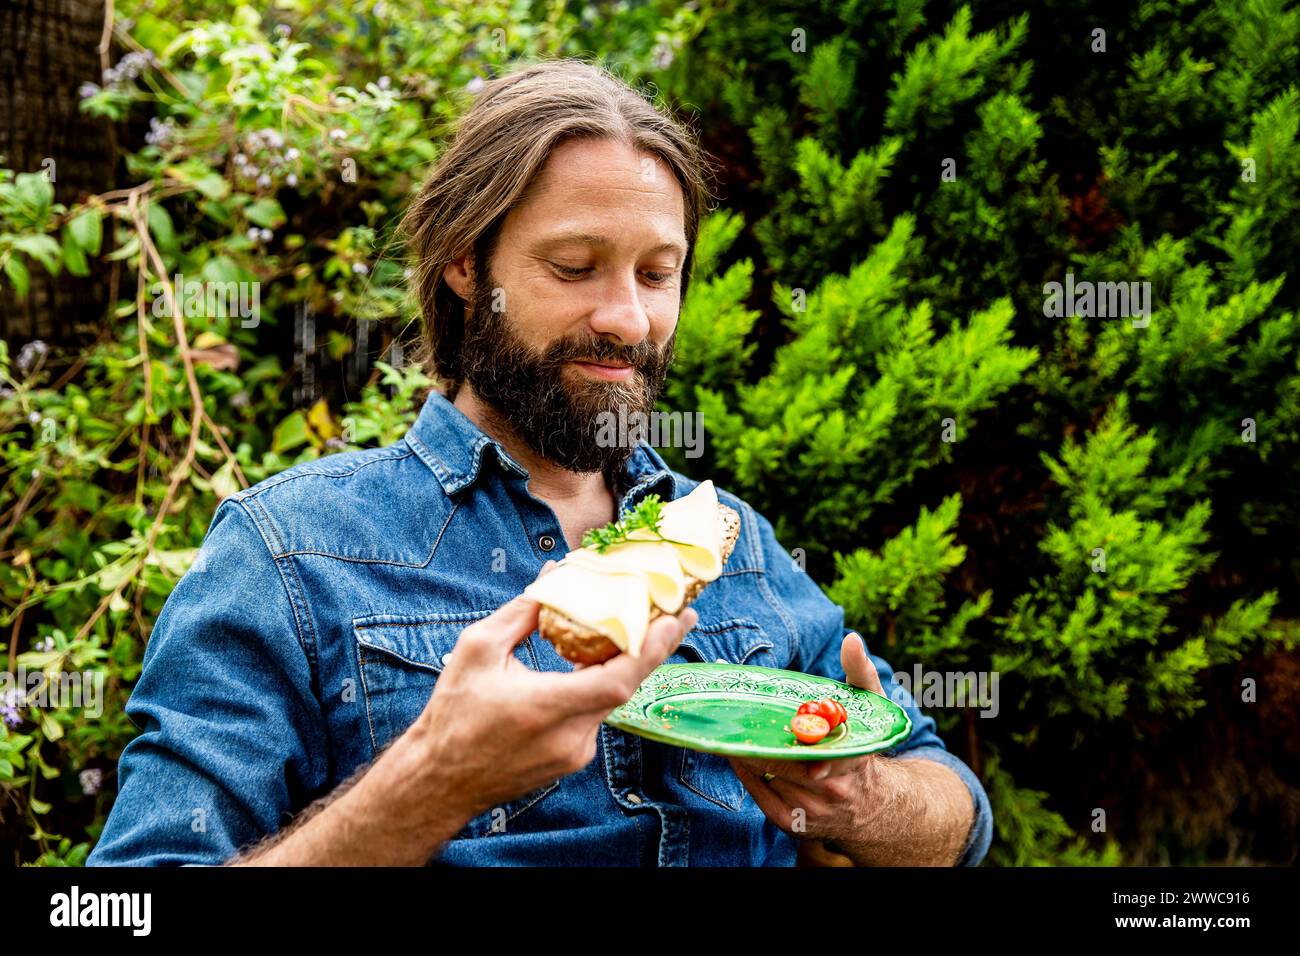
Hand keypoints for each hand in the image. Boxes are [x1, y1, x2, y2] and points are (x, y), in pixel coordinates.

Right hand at [415, 561, 698, 819]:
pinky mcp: (573, 760)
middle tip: (679, 613)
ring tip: (646, 628)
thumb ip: (521, 613)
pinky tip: (605, 661)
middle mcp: (569, 736)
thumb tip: (554, 576)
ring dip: (630, 665)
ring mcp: (575, 753)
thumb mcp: (477, 650)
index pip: (618, 680)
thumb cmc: (453, 715)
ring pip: (614, 700)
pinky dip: (606, 685)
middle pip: (628, 687)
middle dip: (655, 648)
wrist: (440, 779)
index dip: (651, 649)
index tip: (675, 620)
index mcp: (546, 707)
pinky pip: (599, 714)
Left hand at [728, 631, 900, 859]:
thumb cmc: (866, 744)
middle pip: (783, 761)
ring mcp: (812, 809)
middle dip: (757, 740)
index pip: (818, 744)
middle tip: (729, 717)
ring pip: (769, 777)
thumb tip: (852, 638)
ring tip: (725, 730)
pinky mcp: (794, 823)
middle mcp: (832, 788)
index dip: (792, 734)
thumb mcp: (872, 706)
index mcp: (851, 756)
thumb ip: (861, 671)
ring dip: (747, 754)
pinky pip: (762, 797)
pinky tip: (736, 755)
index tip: (766, 720)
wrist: (876, 807)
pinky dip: (748, 775)